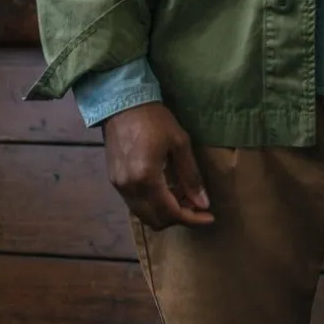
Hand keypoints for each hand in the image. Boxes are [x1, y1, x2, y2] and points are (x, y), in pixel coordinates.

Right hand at [104, 102, 214, 230]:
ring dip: (165, 212)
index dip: (192, 219)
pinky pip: (135, 204)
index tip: (210, 217)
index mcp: (146, 179)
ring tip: (183, 196)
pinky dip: (153, 204)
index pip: (171, 213)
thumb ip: (191, 176)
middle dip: (179, 218)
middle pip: (156, 221)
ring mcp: (119, 186)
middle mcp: (129, 188)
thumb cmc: (154, 119)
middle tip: (197, 205)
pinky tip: (166, 189)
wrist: (121, 102)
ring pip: (144, 215)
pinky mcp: (114, 181)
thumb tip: (203, 203)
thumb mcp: (179, 143)